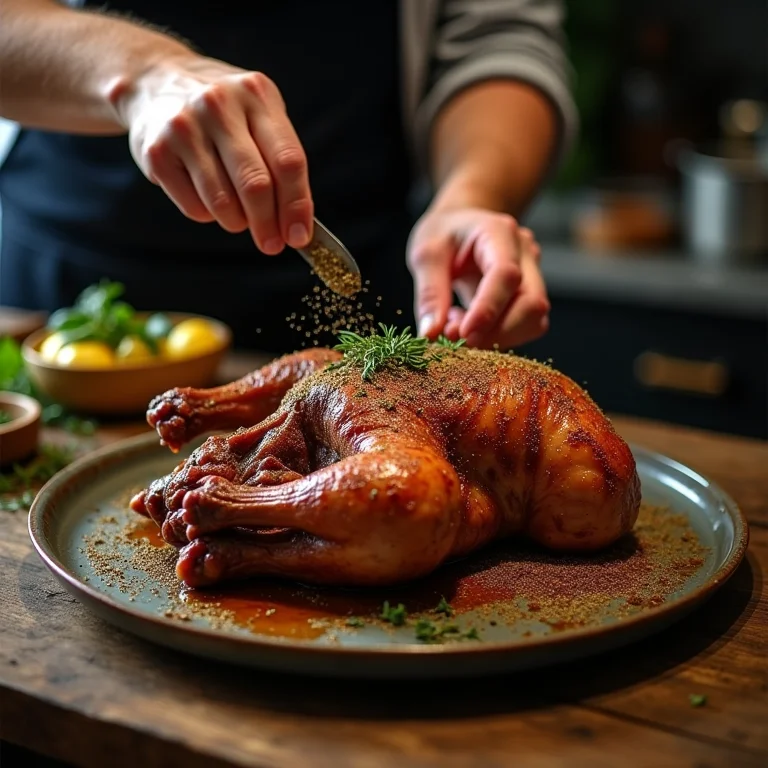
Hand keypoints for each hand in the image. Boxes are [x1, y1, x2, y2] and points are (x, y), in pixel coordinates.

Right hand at [112, 56, 312, 253]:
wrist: (154, 81)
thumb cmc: (223, 113)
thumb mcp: (258, 116)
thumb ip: (280, 162)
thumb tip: (296, 225)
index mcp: (257, 95)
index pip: (288, 161)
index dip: (297, 206)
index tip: (299, 237)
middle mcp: (219, 105)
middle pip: (256, 185)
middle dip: (268, 224)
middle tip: (272, 245)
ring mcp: (184, 126)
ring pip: (224, 203)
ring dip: (237, 222)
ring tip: (237, 214)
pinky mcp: (156, 152)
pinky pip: (194, 207)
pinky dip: (209, 215)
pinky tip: (207, 196)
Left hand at [407, 208, 549, 349]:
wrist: (460, 225)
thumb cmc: (444, 235)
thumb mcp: (426, 255)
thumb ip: (429, 294)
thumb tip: (431, 334)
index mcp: (499, 232)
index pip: (506, 275)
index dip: (488, 309)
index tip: (463, 334)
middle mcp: (525, 253)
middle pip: (531, 303)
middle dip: (494, 332)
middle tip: (451, 335)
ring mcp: (533, 275)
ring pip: (533, 321)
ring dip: (495, 337)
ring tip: (457, 325)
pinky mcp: (529, 297)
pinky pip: (524, 327)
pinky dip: (497, 336)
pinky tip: (470, 323)